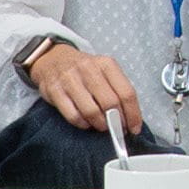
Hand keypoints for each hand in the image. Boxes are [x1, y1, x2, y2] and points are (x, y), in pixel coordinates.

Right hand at [24, 40, 143, 135]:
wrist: (54, 59)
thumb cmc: (85, 70)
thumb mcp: (104, 71)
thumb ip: (117, 90)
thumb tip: (130, 118)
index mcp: (106, 64)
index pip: (126, 92)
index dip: (133, 114)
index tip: (135, 128)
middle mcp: (89, 69)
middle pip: (110, 103)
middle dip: (117, 122)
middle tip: (118, 130)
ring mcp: (70, 79)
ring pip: (91, 111)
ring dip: (100, 124)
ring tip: (102, 126)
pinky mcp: (55, 91)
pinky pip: (73, 115)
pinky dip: (83, 124)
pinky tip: (86, 123)